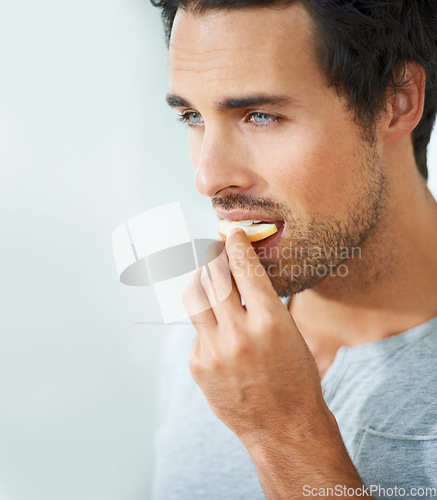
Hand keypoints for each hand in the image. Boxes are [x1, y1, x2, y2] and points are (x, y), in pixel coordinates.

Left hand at [182, 227, 328, 444]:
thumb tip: (236, 273)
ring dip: (202, 285)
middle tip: (215, 253)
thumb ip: (261, 302)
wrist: (284, 426)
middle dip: (212, 258)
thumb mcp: (290, 332)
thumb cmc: (295, 376)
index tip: (232, 237)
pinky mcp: (198, 365)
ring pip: (195, 298)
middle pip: (212, 277)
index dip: (236, 246)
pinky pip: (197, 331)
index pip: (244, 267)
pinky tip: (221, 337)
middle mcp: (239, 333)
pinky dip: (207, 326)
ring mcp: (214, 351)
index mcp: (270, 320)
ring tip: (210, 284)